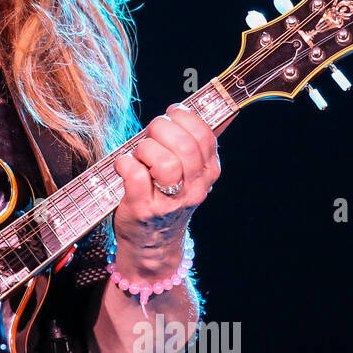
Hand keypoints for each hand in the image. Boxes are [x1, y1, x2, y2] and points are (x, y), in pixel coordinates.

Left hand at [111, 104, 221, 275]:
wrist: (152, 243)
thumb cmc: (167, 196)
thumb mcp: (192, 172)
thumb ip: (202, 142)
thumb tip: (228, 109)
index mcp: (208, 172)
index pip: (204, 135)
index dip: (184, 118)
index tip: (172, 116)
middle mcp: (194, 188)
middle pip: (183, 145)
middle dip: (161, 128)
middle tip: (151, 134)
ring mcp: (169, 200)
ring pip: (163, 160)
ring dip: (144, 149)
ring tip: (139, 155)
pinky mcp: (142, 208)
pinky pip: (135, 174)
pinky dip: (125, 163)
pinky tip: (124, 166)